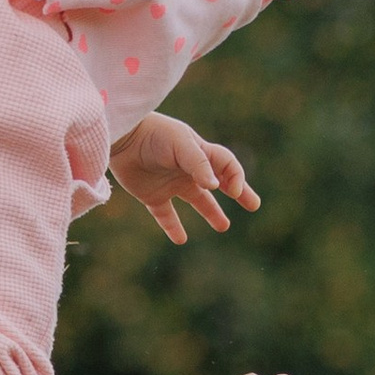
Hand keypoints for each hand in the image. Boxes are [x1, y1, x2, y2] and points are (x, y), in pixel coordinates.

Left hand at [110, 112, 259, 243]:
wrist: (120, 137)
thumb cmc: (154, 134)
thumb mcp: (181, 144)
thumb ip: (199, 163)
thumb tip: (216, 187)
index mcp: (199, 153)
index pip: (227, 165)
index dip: (235, 177)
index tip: (232, 191)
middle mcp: (188, 169)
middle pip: (219, 183)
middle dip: (238, 192)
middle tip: (253, 205)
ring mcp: (171, 183)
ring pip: (196, 200)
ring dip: (211, 213)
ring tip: (223, 226)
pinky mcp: (152, 196)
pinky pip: (166, 215)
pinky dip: (173, 227)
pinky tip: (180, 239)